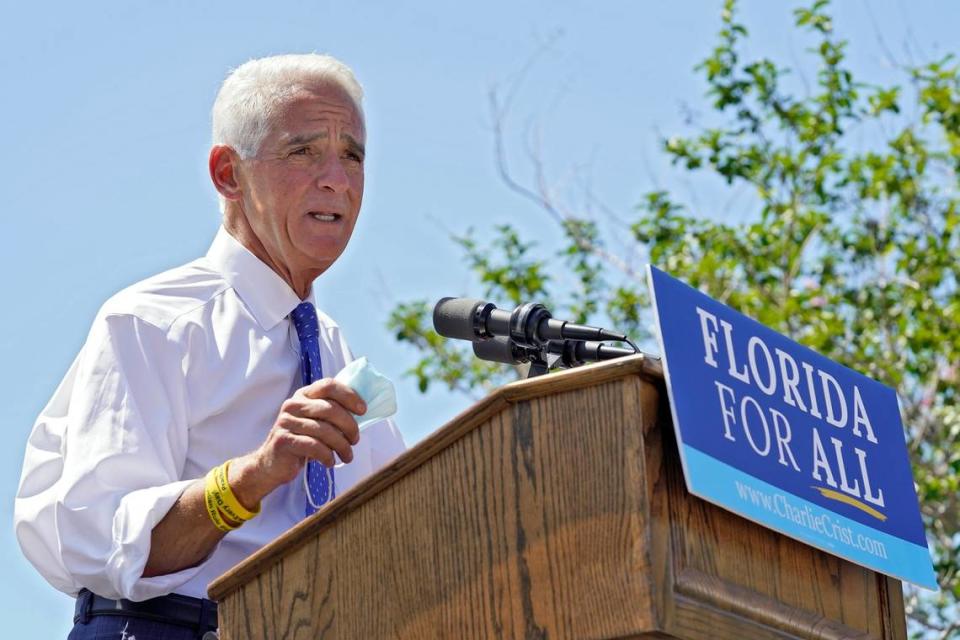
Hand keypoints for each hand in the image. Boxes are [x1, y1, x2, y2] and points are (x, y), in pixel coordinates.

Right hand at [231, 379, 366, 502]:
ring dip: (341, 445)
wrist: (271, 463)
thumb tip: (361, 410)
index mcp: (303, 395)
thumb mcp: (315, 422)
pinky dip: (327, 455)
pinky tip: (330, 462)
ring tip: (347, 456)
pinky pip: (314, 446)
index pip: (328, 385)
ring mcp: (286, 422)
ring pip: (324, 430)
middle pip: (330, 409)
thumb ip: (332, 412)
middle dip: (349, 426)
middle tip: (355, 440)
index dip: (349, 396)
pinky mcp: (283, 441)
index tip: (362, 410)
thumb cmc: (301, 440)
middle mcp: (293, 405)